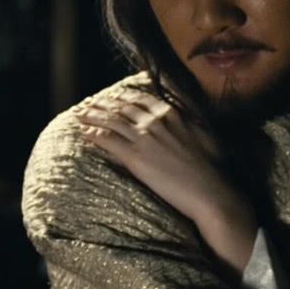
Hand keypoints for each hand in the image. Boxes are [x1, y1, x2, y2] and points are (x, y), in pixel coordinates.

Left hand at [75, 90, 256, 271]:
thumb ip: (188, 122)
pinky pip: (108, 141)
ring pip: (111, 121)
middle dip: (102, 104)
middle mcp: (155, 121)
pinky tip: (84, 133)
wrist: (209, 191)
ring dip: (92, 116)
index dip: (122, 97)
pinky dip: (93, 135)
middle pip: (121, 107)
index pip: (140, 99)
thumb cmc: (210, 168)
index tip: (111, 97)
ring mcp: (144, 138)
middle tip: (88, 103)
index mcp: (172, 114)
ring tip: (79, 114)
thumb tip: (185, 117)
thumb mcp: (203, 135)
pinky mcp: (135, 158)